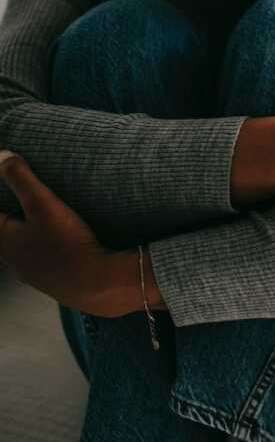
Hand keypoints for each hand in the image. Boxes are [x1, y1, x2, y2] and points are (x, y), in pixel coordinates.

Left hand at [0, 151, 134, 316]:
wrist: (98, 285)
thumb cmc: (68, 245)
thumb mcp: (44, 204)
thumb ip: (21, 178)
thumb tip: (2, 156)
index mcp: (3, 240)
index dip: (1, 199)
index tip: (8, 190)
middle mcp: (13, 260)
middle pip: (5, 234)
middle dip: (12, 219)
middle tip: (25, 204)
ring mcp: (33, 274)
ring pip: (24, 250)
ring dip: (30, 236)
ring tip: (46, 222)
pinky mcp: (54, 282)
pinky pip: (44, 262)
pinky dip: (48, 250)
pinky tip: (64, 245)